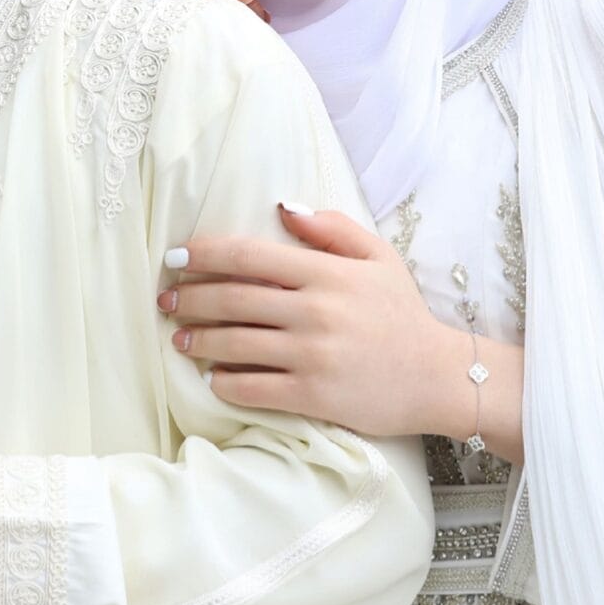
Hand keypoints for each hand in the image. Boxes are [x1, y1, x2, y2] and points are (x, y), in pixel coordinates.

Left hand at [159, 207, 523, 459]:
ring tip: (180, 339)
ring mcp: (312, 355)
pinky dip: (224, 382)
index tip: (176, 258)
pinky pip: (252, 387)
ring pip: (234, 344)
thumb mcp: (378, 258)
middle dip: (189, 299)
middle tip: (165, 301)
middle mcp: (315, 311)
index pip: (249, 256)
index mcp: (326, 273)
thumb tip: (283, 208)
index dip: (204, 255)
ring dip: (198, 340)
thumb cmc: (402, 315)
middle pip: (232, 299)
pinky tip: (212, 378)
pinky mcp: (313, 395)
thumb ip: (333, 229)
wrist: (438, 377)